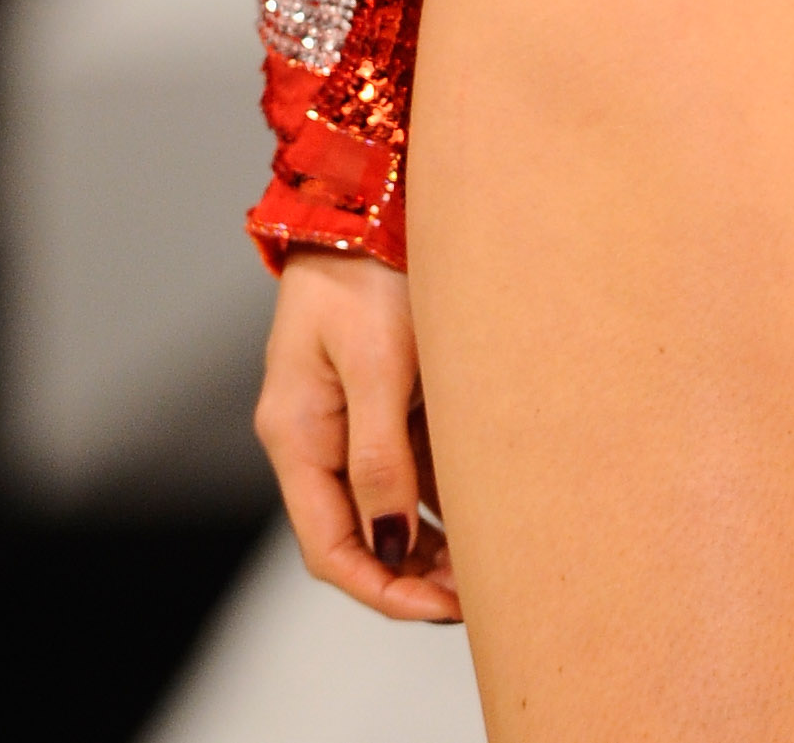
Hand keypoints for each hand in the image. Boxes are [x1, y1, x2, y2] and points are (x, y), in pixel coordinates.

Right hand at [255, 247, 462, 619]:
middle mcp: (317, 431)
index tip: (441, 609)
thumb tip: (388, 549)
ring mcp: (349, 409)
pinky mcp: (383, 385)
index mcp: (297, 433)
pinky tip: (490, 497)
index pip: (329, 547)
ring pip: (389, 499)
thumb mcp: (377, 363)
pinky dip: (444, 485)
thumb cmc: (368, 265)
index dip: (382, 589)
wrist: (374, 185)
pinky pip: (410, 454)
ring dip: (435, 533)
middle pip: (359, 532)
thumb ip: (380, 458)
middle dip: (415, 573)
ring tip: (496, 555)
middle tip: (481, 592)